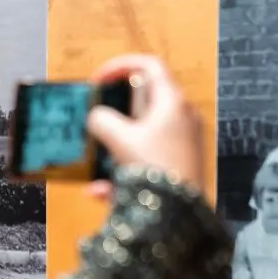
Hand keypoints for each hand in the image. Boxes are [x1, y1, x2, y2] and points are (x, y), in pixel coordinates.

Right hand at [85, 54, 203, 199]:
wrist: (181, 213)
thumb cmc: (154, 167)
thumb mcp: (120, 139)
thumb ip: (102, 121)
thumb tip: (97, 118)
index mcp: (172, 101)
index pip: (149, 65)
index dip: (120, 66)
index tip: (97, 81)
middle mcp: (181, 117)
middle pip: (144, 100)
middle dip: (115, 110)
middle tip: (96, 118)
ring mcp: (182, 142)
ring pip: (142, 133)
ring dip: (115, 143)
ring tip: (96, 159)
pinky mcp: (179, 164)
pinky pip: (146, 158)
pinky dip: (124, 168)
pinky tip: (101, 190)